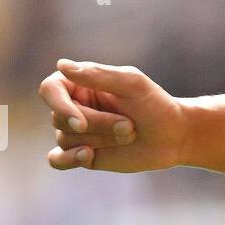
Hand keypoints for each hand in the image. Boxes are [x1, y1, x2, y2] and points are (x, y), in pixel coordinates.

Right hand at [39, 59, 188, 171]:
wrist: (174, 136)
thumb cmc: (155, 105)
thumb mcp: (132, 84)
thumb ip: (98, 75)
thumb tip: (61, 65)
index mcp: (83, 83)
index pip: (50, 89)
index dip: (58, 104)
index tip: (80, 121)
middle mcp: (74, 106)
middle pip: (61, 118)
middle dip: (98, 124)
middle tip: (130, 126)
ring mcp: (76, 132)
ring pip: (66, 139)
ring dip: (101, 139)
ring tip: (130, 134)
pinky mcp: (81, 154)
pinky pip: (57, 159)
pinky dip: (68, 160)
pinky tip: (88, 156)